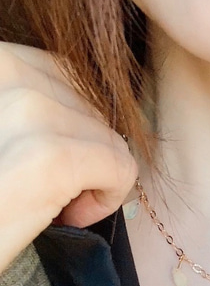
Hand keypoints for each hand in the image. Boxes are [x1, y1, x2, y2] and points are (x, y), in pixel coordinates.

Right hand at [0, 42, 137, 272]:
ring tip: (55, 203)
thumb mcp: (4, 126)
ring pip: (110, 137)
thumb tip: (78, 111)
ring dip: (95, 177)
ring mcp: (31, 112)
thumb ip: (25, 105)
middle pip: (90, 108)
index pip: (62, 74)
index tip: (43, 155)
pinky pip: (121, 166)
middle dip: (83, 150)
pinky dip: (109, 197)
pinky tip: (73, 216)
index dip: (68, 118)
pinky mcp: (53, 158)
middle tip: (49, 187)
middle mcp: (8, 69)